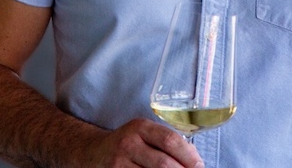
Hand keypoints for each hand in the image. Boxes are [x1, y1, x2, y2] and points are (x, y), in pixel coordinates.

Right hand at [74, 118, 203, 167]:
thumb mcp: (142, 134)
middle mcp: (128, 143)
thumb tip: (195, 160)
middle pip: (163, 164)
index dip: (189, 155)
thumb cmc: (126, 144)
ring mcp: (119, 163)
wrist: (90, 152)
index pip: (170, 140)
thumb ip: (164, 142)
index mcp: (140, 127)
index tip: (200, 165)